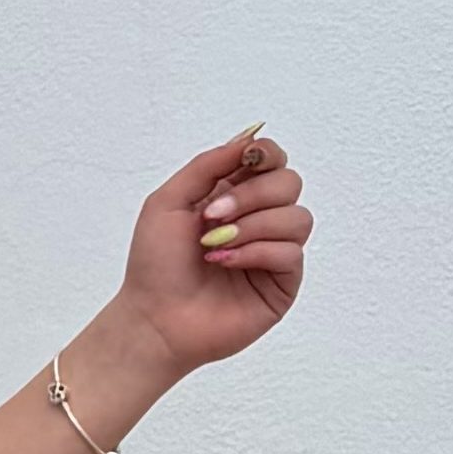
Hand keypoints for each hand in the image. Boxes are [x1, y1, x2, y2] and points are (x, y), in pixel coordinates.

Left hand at [113, 127, 315, 376]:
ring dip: (253, 225)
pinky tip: (225, 263)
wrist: (154, 318)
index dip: (265, 154)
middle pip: (290, 182)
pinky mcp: (282, 283)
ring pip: (298, 217)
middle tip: (212, 217)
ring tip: (215, 245)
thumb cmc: (156, 265)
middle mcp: (259, 219)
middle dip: (251, 195)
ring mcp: (273, 252)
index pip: (273, 159)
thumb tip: (250, 135)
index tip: (243, 161)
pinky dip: (256, 252)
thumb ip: (209, 164)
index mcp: (234, 195)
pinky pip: (291, 252)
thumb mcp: (169, 200)